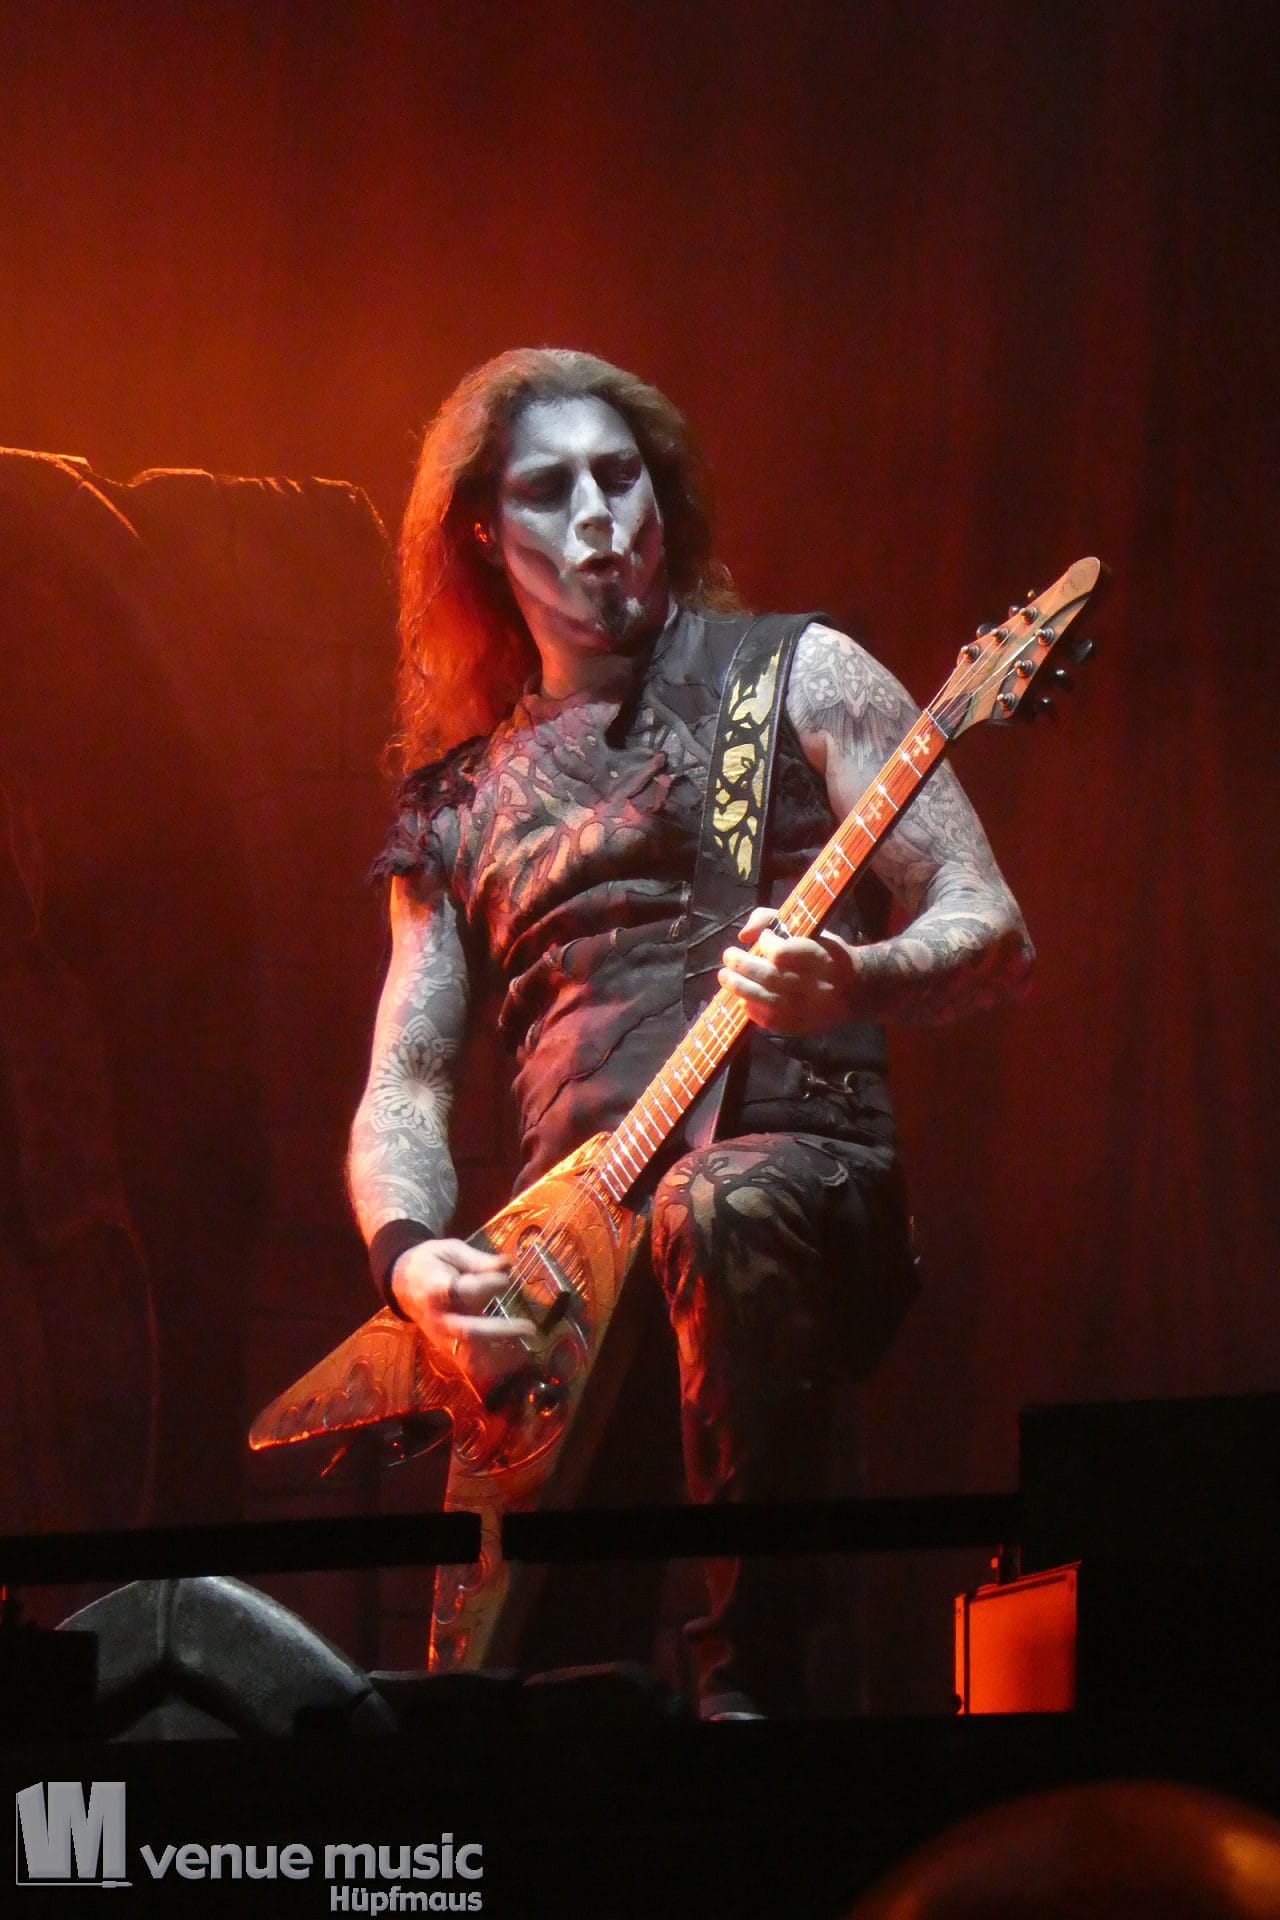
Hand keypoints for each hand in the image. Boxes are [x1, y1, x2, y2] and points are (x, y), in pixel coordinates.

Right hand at [390, 1238, 534, 1390]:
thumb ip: (478, 1260)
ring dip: (501, 1358)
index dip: (486, 1286)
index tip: (507, 1278)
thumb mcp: (450, 1251)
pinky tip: (517, 1357)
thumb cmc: (432, 1263)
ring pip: (470, 1358)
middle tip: (530, 1328)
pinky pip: (471, 1367)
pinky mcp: (447, 1352)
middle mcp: (438, 1319)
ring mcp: (442, 1339)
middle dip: (501, 1332)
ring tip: (527, 1349)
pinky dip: (495, 1367)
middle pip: (468, 1332)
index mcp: (434, 1289)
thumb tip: (508, 1265)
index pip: (461, 1292)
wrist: (404, 1285)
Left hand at [719, 906, 861, 1035]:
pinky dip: (752, 1010)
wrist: (857, 989)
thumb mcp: (809, 926)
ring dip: (739, 987)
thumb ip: (772, 919)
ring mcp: (811, 1010)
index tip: (764, 939)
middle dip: (743, 966)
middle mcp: (818, 986)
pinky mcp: (804, 1027)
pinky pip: (771, 1021)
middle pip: (770, 978)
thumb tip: (744, 935)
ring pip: (767, 1001)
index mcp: (823, 957)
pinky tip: (743, 999)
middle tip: (728, 956)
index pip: (783, 953)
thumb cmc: (826, 951)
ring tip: (725, 976)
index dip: (766, 944)